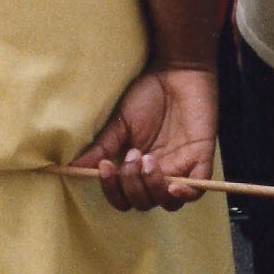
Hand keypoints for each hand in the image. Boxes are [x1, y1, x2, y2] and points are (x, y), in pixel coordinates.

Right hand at [72, 64, 216, 211]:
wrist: (176, 71)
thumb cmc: (147, 94)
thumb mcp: (120, 122)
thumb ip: (102, 147)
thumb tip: (72, 168)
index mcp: (136, 168)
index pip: (123, 197)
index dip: (112, 190)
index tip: (106, 166)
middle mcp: (158, 173)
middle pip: (143, 203)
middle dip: (132, 185)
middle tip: (133, 154)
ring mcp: (181, 168)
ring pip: (169, 202)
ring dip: (154, 188)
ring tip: (148, 160)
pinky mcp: (201, 158)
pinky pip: (198, 190)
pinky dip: (186, 194)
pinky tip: (174, 185)